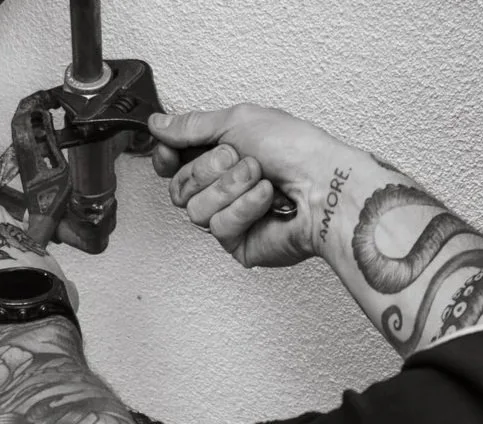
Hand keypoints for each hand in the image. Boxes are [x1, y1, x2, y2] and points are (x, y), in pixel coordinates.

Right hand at [147, 105, 350, 268]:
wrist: (324, 184)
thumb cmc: (296, 149)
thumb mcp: (238, 120)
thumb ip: (192, 125)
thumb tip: (158, 124)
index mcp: (220, 156)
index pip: (171, 165)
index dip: (166, 158)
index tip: (171, 151)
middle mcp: (222, 188)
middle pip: (178, 188)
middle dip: (209, 170)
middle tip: (241, 160)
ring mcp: (229, 217)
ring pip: (194, 211)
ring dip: (230, 188)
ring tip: (261, 179)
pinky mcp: (238, 243)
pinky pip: (218, 227)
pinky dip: (245, 208)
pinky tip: (267, 200)